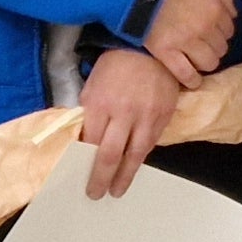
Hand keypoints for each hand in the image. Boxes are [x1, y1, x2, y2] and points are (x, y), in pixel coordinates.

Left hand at [78, 49, 182, 196]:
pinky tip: (134, 167)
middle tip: (96, 193)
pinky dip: (141, 158)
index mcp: (99, 104)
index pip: (89, 142)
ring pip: (134, 154)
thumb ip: (90, 113)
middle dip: (101, 178)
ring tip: (118, 190)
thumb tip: (86, 138)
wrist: (147, 48)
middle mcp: (122, 114)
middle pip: (110, 155)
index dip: (84, 161)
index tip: (79, 174)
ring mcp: (145, 116)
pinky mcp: (163, 116)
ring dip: (125, 176)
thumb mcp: (93, 85)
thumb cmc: (115, 65)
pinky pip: (151, 143)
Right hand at [141, 0, 238, 84]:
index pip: (229, 29)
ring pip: (208, 63)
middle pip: (220, 48)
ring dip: (205, 62)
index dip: (220, 30)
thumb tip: (233, 13)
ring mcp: (186, 42)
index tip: (211, 30)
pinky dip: (192, 80)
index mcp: (215, 8)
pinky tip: (192, 80)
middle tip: (201, 42)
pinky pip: (186, 74)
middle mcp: (205, 28)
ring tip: (195, 58)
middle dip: (213, 46)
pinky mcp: (166, 53)